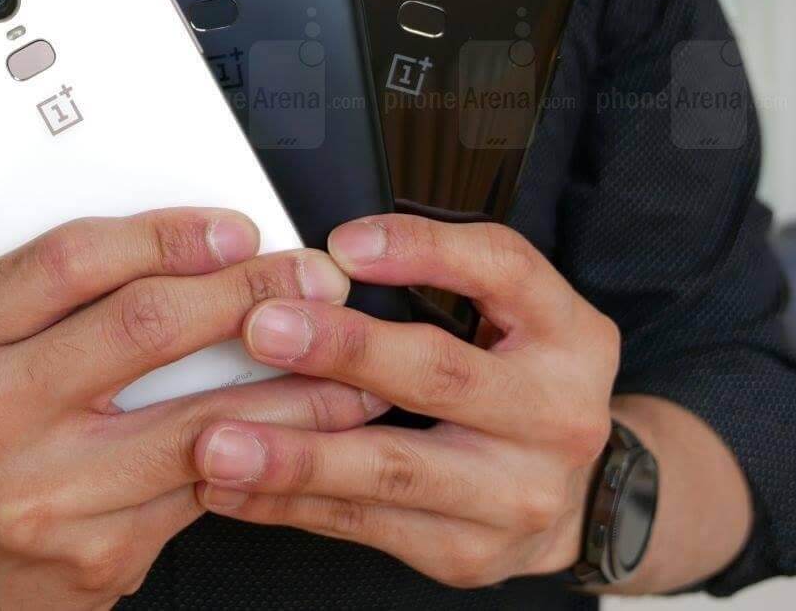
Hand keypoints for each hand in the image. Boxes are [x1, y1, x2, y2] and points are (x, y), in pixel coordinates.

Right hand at [0, 209, 382, 608]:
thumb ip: (70, 296)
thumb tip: (206, 245)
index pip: (70, 261)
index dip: (167, 236)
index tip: (238, 228)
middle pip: (142, 326)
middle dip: (249, 293)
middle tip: (314, 280)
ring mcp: (38, 490)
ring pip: (197, 419)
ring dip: (293, 387)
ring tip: (351, 361)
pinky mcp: (94, 550)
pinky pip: (206, 485)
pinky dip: (275, 452)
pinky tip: (315, 431)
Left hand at [188, 215, 619, 587]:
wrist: (577, 495)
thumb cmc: (522, 381)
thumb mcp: (515, 314)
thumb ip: (440, 274)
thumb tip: (327, 252)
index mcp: (567, 334)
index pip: (503, 269)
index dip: (422, 250)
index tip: (342, 245)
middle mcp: (553, 415)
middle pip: (440, 375)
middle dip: (343, 350)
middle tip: (262, 328)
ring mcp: (513, 495)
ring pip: (391, 469)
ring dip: (295, 454)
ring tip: (218, 440)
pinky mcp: (465, 551)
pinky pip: (363, 524)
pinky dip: (287, 505)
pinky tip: (231, 486)